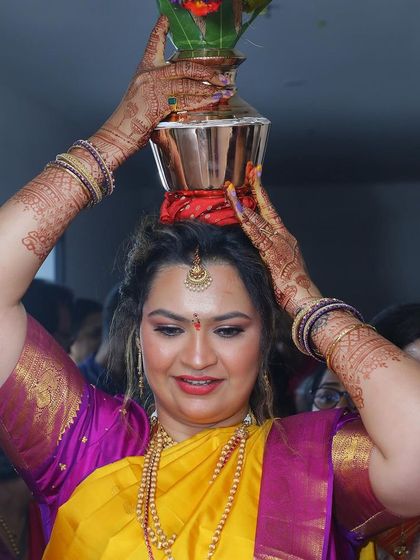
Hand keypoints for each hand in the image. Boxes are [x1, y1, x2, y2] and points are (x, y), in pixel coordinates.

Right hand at [92, 16, 230, 167]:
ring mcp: (153, 88)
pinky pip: (184, 100)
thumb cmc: (131, 117)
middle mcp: (149, 75)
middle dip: (206, 72)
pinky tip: (211, 100)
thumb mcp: (142, 95)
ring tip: (223, 90)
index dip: (160, 30)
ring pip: (186, 83)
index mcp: (144, 70)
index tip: (166, 19)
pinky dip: (200, 101)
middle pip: (183, 67)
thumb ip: (159, 88)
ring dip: (208, 88)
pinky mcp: (157, 103)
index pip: (153, 44)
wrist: (119, 132)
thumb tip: (181, 89)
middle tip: (222, 76)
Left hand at [226, 164, 320, 315]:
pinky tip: (238, 210)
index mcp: (285, 240)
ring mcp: (278, 243)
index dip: (262, 197)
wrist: (305, 300)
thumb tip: (254, 256)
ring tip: (230, 189)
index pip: (271, 213)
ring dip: (242, 203)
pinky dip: (246, 221)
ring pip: (257, 218)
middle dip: (257, 188)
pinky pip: (256, 233)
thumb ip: (267, 258)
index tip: (256, 180)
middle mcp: (283, 237)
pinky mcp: (273, 253)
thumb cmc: (292, 290)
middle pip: (266, 208)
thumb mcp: (278, 270)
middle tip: (250, 169)